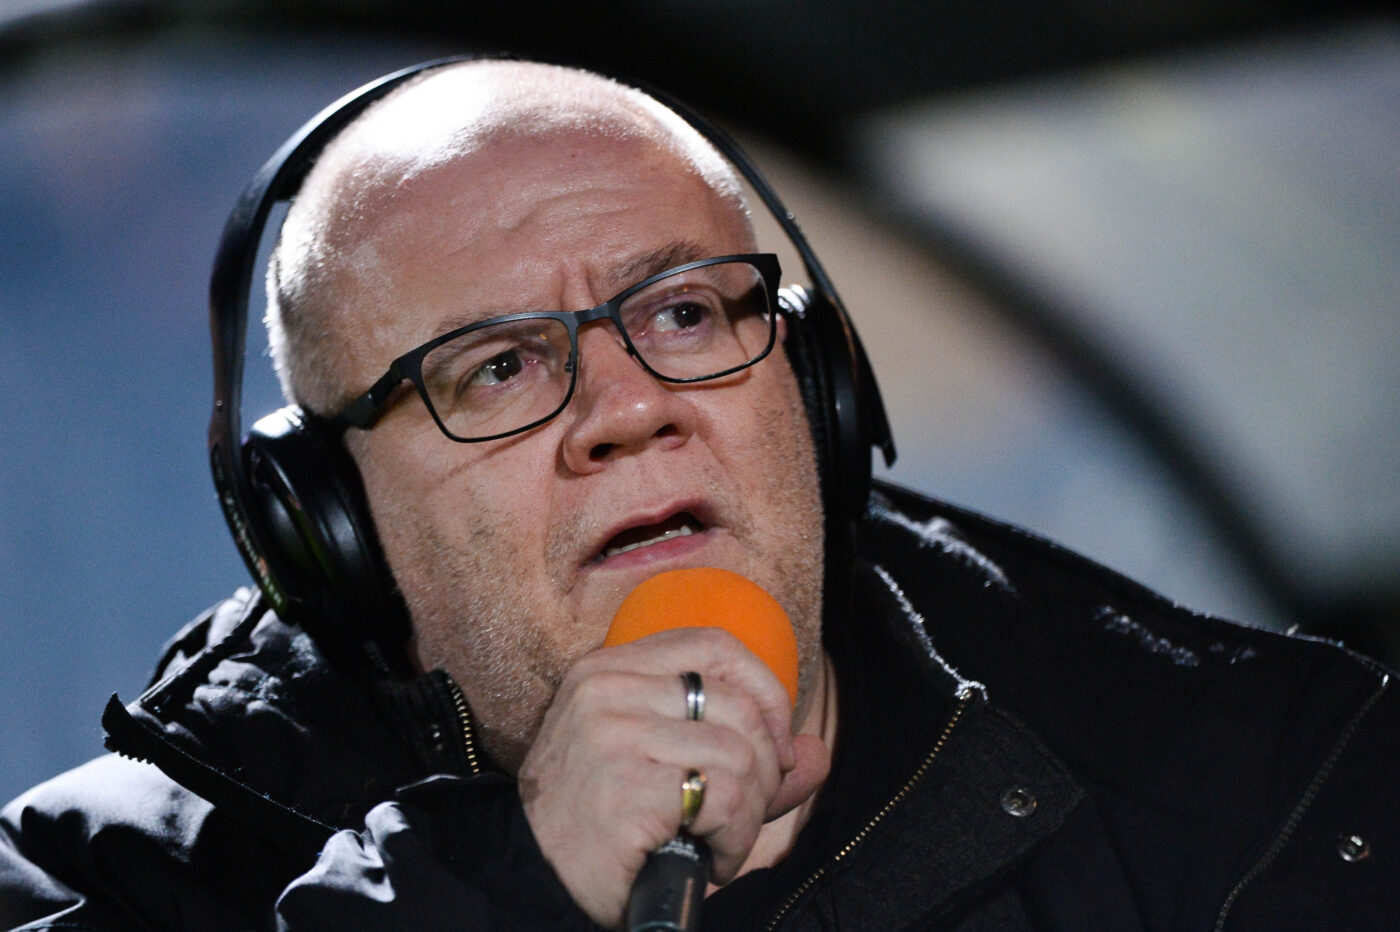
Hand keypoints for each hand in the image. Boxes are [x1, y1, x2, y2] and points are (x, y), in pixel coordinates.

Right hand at [517, 627, 828, 928]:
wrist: (531, 875)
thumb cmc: (599, 821)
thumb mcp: (661, 767)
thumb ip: (742, 756)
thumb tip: (818, 754)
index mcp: (609, 668)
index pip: (712, 645)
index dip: (764, 687)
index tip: (776, 739)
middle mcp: (607, 689)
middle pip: (738, 706)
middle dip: (766, 769)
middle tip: (745, 813)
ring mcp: (614, 733)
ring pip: (739, 756)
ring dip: (749, 815)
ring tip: (722, 842)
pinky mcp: (627, 784)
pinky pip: (724, 799)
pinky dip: (734, 839)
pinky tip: (711, 858)